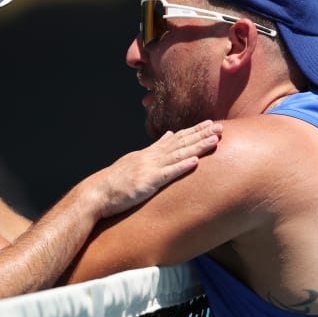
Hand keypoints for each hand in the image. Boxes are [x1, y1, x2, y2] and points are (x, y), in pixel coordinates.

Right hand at [94, 120, 222, 217]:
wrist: (98, 192)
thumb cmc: (115, 181)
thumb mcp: (134, 160)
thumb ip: (153, 149)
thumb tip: (168, 135)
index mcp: (149, 153)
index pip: (176, 139)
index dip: (194, 131)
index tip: (209, 124)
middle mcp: (151, 157)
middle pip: (181, 143)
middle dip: (201, 134)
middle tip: (220, 127)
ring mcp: (150, 168)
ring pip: (178, 155)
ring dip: (198, 147)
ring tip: (214, 140)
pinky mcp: (148, 182)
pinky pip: (168, 174)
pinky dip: (182, 166)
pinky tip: (196, 161)